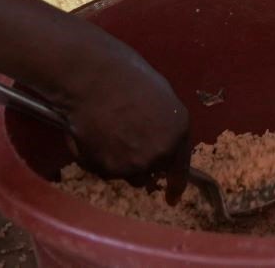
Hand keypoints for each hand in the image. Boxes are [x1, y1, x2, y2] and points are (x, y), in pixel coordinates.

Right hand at [48, 30, 190, 183]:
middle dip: (142, 163)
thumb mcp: (161, 96)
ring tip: (108, 135)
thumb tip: (160, 137)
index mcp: (178, 132)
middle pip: (151, 172)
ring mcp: (134, 164)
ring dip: (122, 163)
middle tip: (126, 142)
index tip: (172, 198)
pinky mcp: (108, 169)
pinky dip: (100, 159)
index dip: (176, 186)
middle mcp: (160, 154)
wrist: (93, 79)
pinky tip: (94, 136)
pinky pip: (106, 171)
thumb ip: (165, 123)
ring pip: (128, 174)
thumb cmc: (127, 77)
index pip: (180, 168)